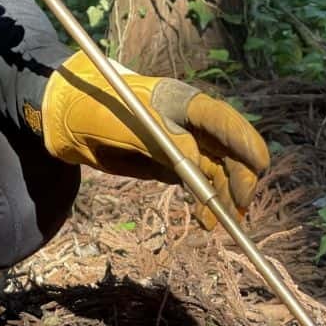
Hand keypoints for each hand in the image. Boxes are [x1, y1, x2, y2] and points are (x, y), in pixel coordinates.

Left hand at [40, 53, 269, 228]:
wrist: (68, 122)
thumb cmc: (94, 114)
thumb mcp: (127, 129)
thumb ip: (163, 145)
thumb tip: (198, 167)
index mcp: (180, 102)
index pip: (221, 119)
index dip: (242, 141)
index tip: (257, 165)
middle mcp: (189, 123)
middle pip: (227, 149)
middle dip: (238, 177)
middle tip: (238, 207)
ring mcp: (184, 144)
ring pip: (217, 172)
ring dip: (224, 198)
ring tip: (221, 224)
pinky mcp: (174, 165)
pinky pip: (200, 185)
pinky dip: (207, 204)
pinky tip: (208, 222)